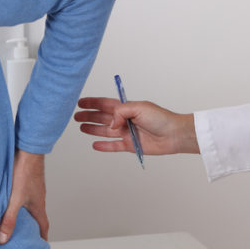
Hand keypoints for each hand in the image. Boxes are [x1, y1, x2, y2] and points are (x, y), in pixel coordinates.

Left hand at [0, 150, 46, 243]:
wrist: (27, 148)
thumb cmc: (25, 172)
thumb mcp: (15, 200)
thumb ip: (8, 219)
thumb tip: (2, 240)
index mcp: (39, 207)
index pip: (43, 227)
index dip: (41, 239)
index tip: (39, 248)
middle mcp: (37, 199)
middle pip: (36, 218)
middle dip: (30, 229)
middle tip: (21, 238)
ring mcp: (32, 190)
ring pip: (28, 207)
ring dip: (22, 215)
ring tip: (10, 223)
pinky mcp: (26, 181)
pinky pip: (22, 197)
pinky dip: (16, 203)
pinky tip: (6, 202)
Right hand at [74, 97, 198, 154]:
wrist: (174, 135)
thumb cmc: (161, 118)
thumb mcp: (139, 108)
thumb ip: (120, 112)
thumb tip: (110, 123)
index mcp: (127, 108)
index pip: (105, 104)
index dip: (93, 103)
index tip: (80, 102)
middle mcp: (125, 120)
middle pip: (102, 117)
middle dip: (89, 116)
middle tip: (76, 116)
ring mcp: (127, 133)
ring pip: (105, 131)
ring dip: (93, 129)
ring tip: (81, 128)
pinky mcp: (130, 146)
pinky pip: (113, 146)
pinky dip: (104, 146)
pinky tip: (95, 144)